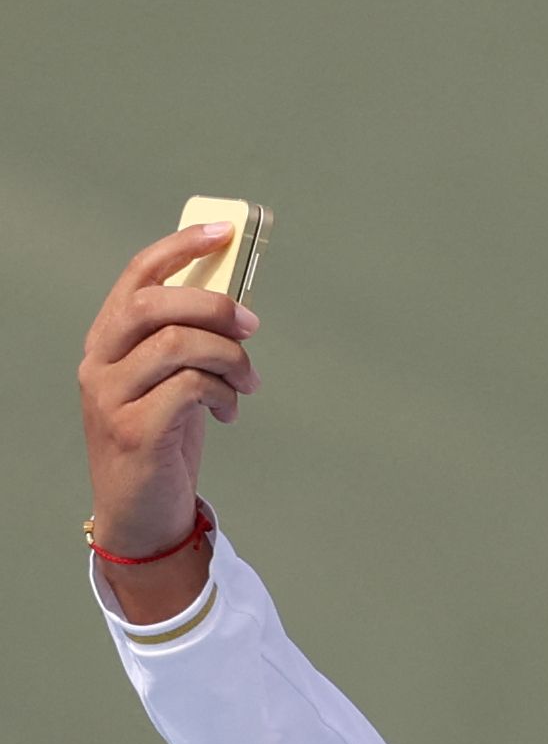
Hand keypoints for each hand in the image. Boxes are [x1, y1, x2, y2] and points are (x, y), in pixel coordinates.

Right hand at [79, 223, 262, 623]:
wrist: (141, 511)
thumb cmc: (162, 439)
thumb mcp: (173, 382)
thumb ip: (190, 343)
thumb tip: (237, 304)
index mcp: (108, 339)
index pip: (137, 276)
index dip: (180, 248)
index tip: (224, 232)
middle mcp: (100, 361)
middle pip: (154, 304)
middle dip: (213, 306)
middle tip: (252, 327)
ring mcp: (111, 396)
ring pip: (178, 346)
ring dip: (229, 359)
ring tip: (247, 385)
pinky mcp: (135, 430)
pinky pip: (189, 389)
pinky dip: (222, 394)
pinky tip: (228, 412)